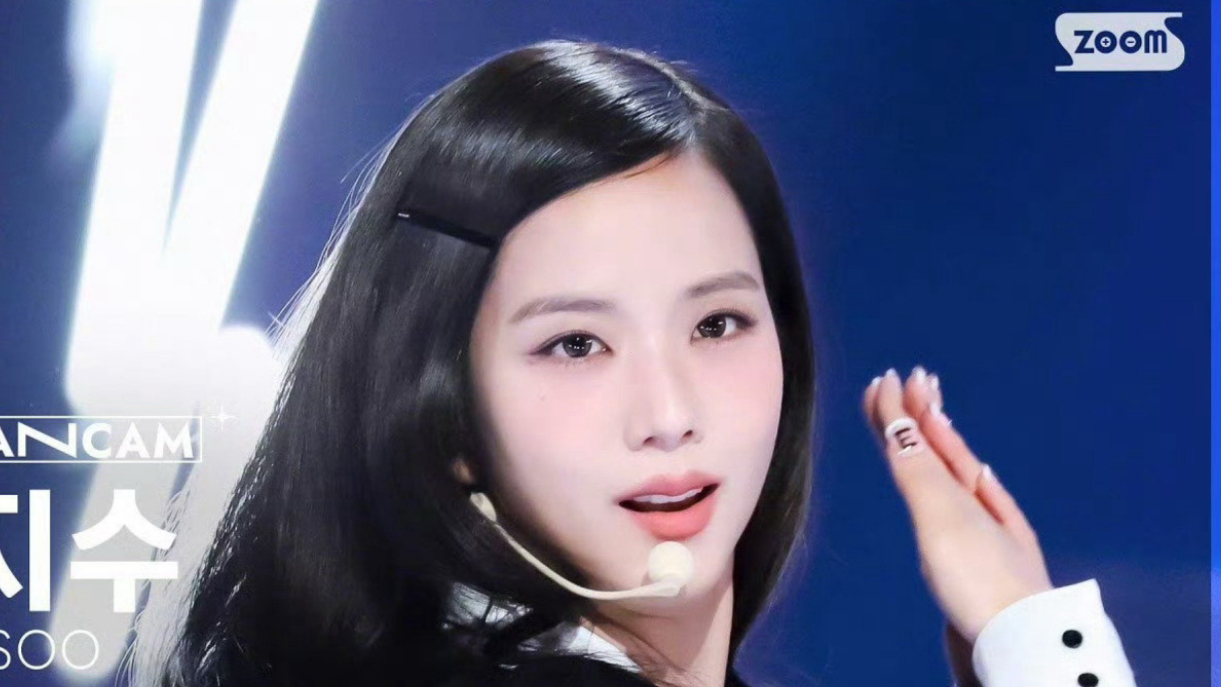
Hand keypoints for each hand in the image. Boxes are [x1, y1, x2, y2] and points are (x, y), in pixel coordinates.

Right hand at [861, 366, 1052, 646]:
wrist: (1017, 642)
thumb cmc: (978, 574)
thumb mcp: (941, 513)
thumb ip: (916, 468)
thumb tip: (897, 420)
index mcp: (969, 486)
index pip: (931, 436)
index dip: (907, 408)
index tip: (890, 377)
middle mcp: (980, 505)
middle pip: (947, 452)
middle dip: (925, 417)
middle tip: (910, 382)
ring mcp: (985, 534)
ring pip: (955, 478)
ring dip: (936, 448)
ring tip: (927, 425)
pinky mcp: (980, 566)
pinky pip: (960, 509)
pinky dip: (953, 488)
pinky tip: (968, 490)